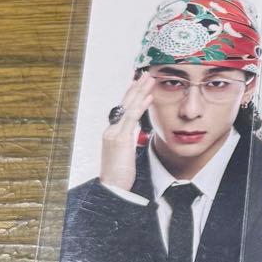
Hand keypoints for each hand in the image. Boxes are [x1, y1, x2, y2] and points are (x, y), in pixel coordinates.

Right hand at [100, 73, 153, 191]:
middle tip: (146, 74)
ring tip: (149, 79)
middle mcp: (111, 129)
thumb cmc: (121, 173)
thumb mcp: (126, 152)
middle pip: (124, 103)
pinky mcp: (120, 139)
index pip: (123, 108)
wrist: (113, 188)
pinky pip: (132, 118)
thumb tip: (136, 131)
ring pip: (129, 106)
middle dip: (136, 87)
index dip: (131, 95)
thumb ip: (130, 139)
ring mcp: (114, 133)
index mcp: (113, 132)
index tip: (139, 83)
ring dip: (140, 91)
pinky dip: (141, 106)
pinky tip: (149, 97)